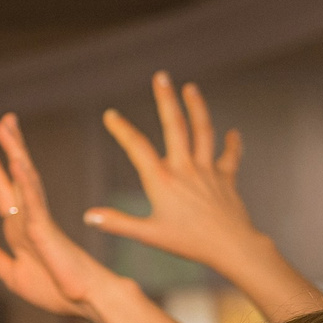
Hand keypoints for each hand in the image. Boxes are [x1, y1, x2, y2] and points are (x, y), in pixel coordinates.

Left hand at [0, 113, 122, 319]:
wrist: (87, 302)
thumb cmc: (59, 291)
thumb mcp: (15, 275)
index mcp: (23, 230)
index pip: (5, 194)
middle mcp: (31, 219)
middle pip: (17, 177)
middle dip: (10, 148)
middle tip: (5, 120)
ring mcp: (40, 222)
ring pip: (25, 181)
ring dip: (15, 153)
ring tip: (7, 128)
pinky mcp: (46, 231)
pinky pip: (33, 203)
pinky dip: (24, 183)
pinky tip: (17, 162)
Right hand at [80, 74, 263, 269]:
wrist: (232, 246)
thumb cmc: (188, 243)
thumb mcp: (148, 235)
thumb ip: (117, 223)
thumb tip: (88, 216)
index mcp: (162, 180)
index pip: (137, 147)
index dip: (122, 129)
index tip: (111, 115)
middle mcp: (185, 168)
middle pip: (176, 125)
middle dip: (166, 99)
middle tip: (161, 77)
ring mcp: (207, 170)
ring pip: (203, 131)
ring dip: (197, 107)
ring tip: (191, 88)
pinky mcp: (226, 178)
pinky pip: (230, 156)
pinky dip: (232, 143)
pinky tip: (234, 132)